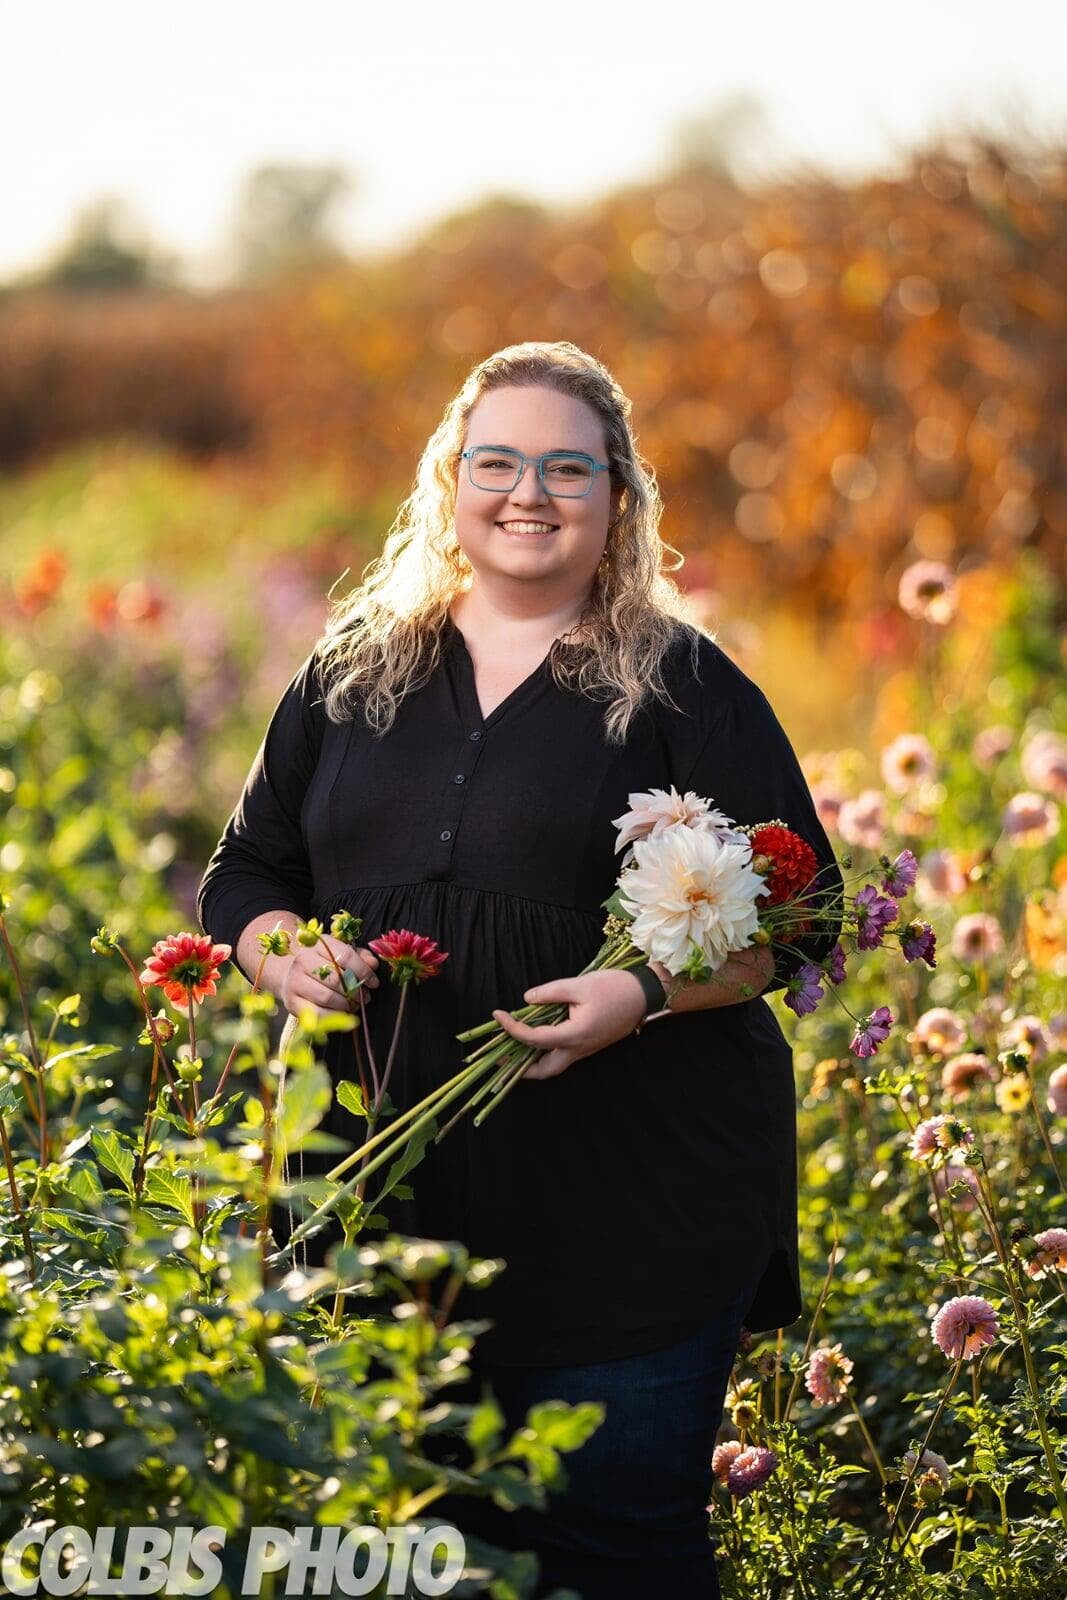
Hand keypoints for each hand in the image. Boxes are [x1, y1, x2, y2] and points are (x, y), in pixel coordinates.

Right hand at [265, 938, 379, 1020]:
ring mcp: (294, 982)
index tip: (374, 982)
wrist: (291, 975)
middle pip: (336, 978)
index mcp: (318, 945)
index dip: (364, 971)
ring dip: (346, 1004)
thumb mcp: (341, 954)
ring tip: (354, 1004)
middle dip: (356, 990)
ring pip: (327, 997)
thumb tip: (372, 964)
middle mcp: (303, 961)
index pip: (345, 956)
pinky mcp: (292, 1002)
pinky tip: (342, 1012)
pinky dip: (334, 1016)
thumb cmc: (323, 964)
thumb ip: (360, 957)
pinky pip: (318, 1013)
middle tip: (365, 996)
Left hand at [491, 969, 647, 1080]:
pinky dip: (545, 1052)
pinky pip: (563, 1055)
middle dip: (519, 1069)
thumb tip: (527, 999)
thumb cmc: (614, 988)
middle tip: (499, 1057)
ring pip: (554, 1065)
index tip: (497, 1015)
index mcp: (575, 1035)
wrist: (645, 995)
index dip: (512, 1029)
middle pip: (544, 1071)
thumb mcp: (579, 985)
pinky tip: (535, 1038)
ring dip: (532, 1062)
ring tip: (513, 1049)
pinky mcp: (590, 1044)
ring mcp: (586, 1049)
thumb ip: (550, 992)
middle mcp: (579, 1048)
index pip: (535, 1039)